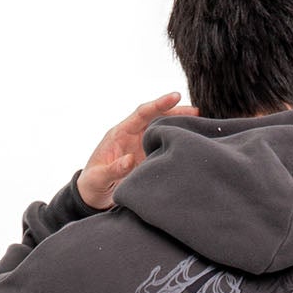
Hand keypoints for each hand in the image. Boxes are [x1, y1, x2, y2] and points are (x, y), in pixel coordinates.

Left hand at [76, 91, 199, 208]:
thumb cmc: (92, 184)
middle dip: (175, 112)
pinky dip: (175, 144)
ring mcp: (140, 147)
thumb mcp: (99, 178)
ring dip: (178, 128)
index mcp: (119, 134)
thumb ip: (113, 169)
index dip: (159, 104)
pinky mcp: (146, 159)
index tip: (176, 97)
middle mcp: (132, 136)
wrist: (92, 196)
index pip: (142, 114)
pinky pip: (162, 147)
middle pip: (156, 118)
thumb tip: (130, 160)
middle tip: (197, 111)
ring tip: (200, 126)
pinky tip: (188, 145)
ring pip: (161, 131)